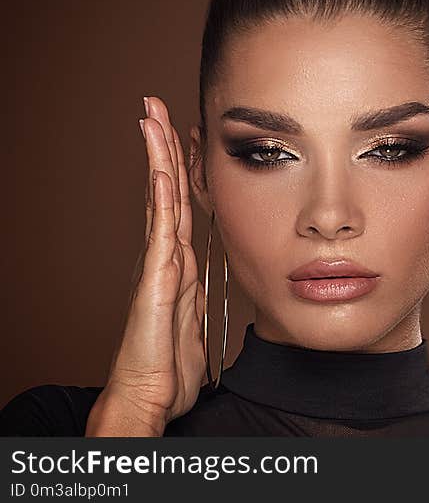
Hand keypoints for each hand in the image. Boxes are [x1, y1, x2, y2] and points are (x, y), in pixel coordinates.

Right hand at [87, 96, 204, 435]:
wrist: (149, 395)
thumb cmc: (170, 363)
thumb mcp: (195, 319)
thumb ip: (198, 294)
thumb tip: (204, 280)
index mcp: (179, 262)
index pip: (182, 202)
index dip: (183, 167)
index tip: (184, 132)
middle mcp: (166, 255)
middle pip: (168, 190)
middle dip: (164, 146)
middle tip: (157, 106)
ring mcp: (159, 264)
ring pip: (162, 200)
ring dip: (159, 157)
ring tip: (152, 117)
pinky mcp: (156, 280)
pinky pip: (162, 231)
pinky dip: (162, 199)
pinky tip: (161, 170)